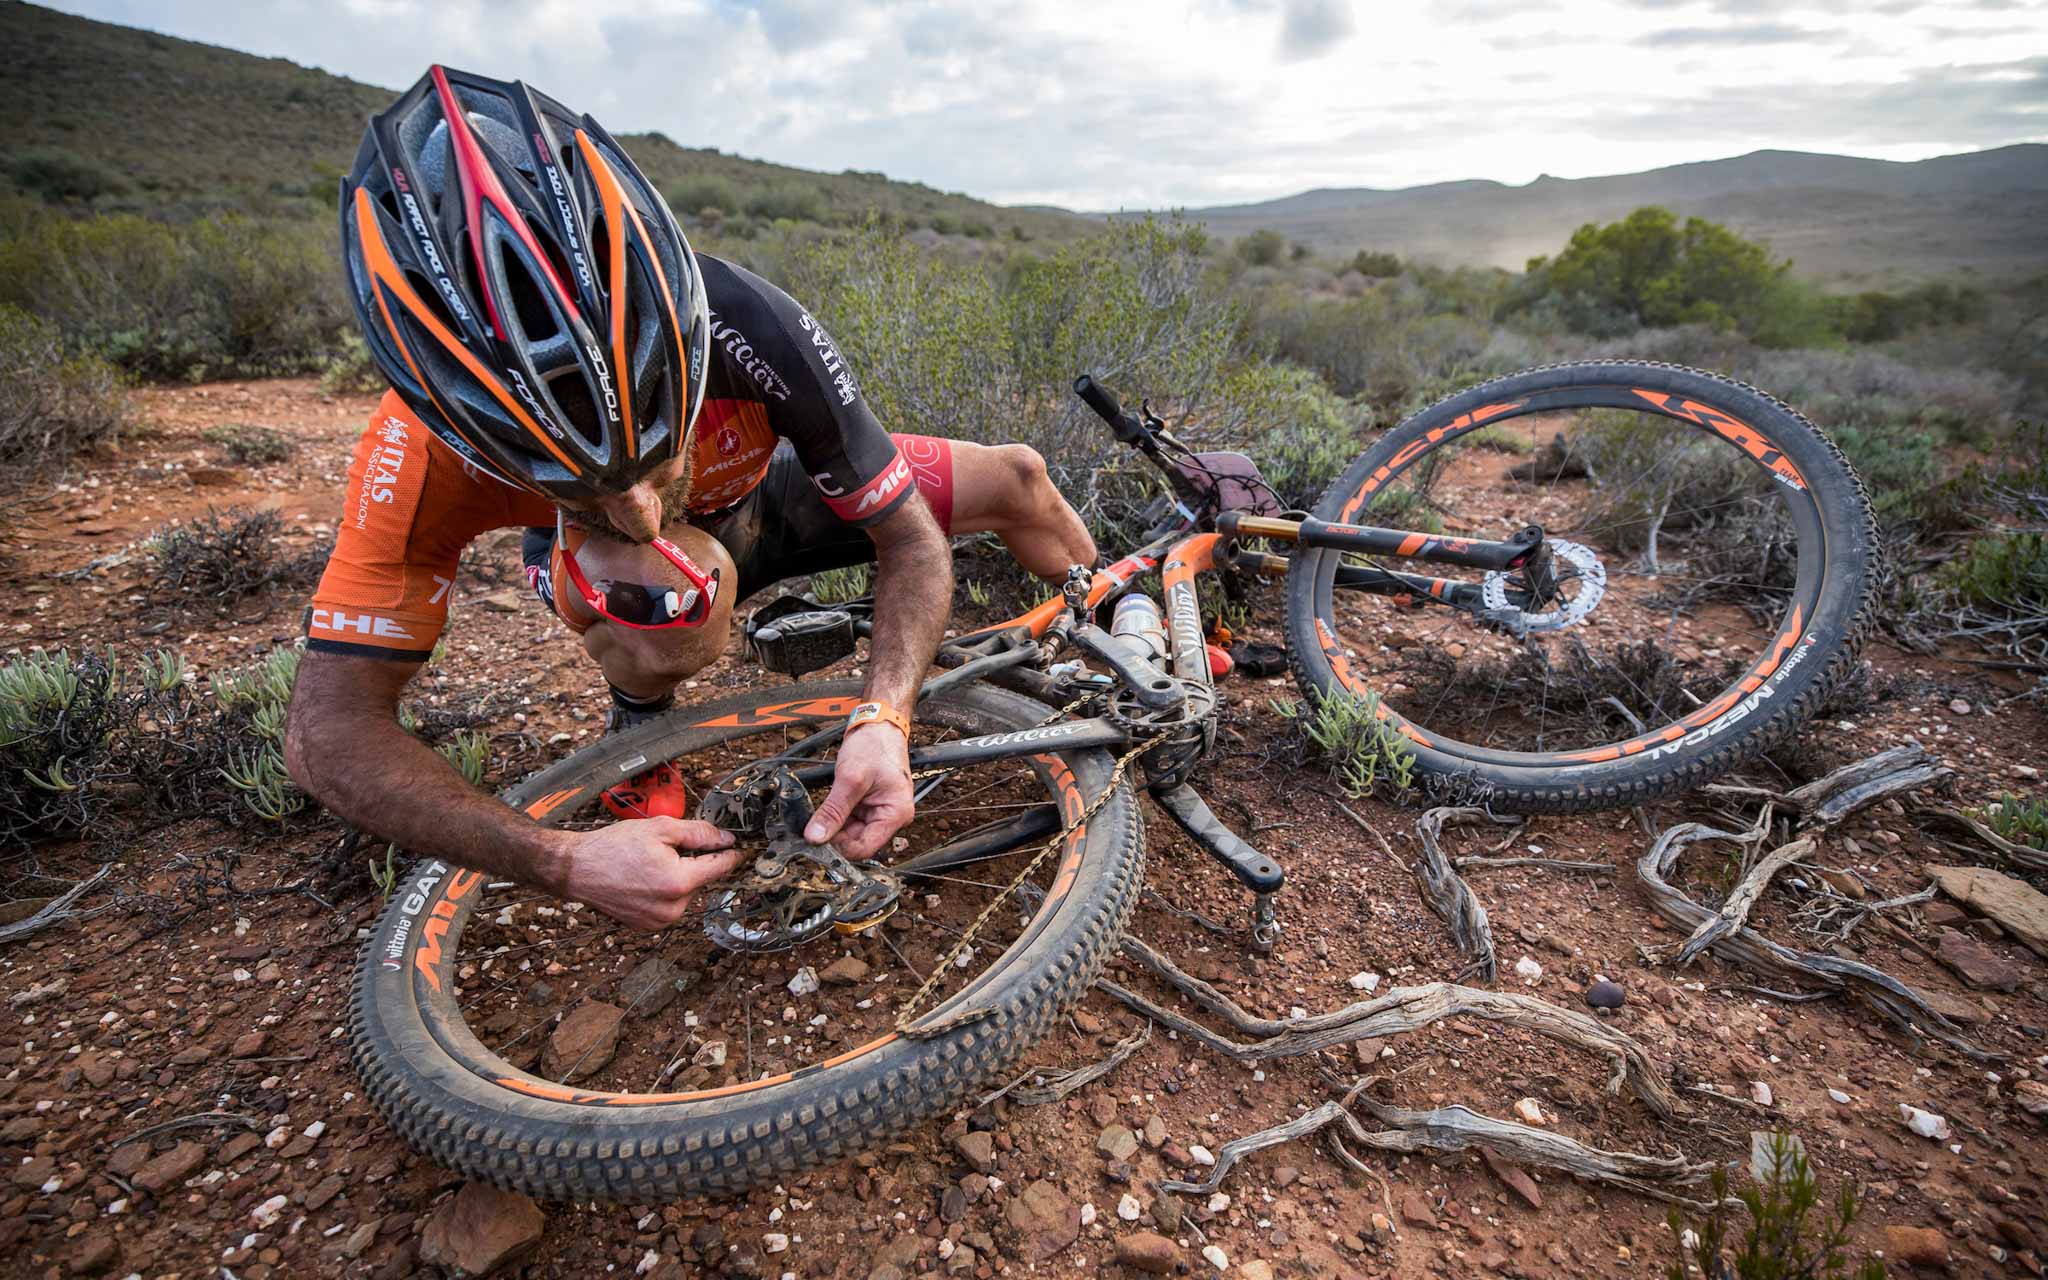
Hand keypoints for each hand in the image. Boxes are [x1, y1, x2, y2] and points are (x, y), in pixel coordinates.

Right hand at [551, 818, 740, 930]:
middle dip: (693, 863)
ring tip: (649, 865)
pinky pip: (669, 905)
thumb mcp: (660, 828)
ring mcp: (660, 921)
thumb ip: (699, 833)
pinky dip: (664, 892)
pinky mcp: (648, 927)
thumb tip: (726, 839)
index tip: (738, 848)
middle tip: (667, 849)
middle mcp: (672, 908)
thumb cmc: (614, 847)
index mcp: (678, 882)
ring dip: (678, 879)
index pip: (720, 867)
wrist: (577, 869)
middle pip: (701, 880)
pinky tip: (644, 880)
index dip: (730, 854)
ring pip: (685, 893)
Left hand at [804, 722, 912, 860]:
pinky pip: (849, 820)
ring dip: (833, 827)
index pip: (866, 847)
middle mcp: (890, 817)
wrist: (878, 726)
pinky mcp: (868, 805)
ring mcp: (879, 811)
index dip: (840, 848)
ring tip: (816, 817)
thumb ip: (833, 810)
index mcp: (895, 813)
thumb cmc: (874, 746)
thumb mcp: (850, 779)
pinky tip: (824, 812)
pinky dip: (835, 818)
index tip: (816, 842)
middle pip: (858, 841)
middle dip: (834, 837)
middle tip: (810, 830)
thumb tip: (815, 836)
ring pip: (851, 832)